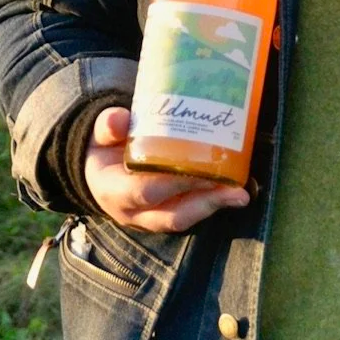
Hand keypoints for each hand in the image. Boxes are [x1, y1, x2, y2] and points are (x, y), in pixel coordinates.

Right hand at [84, 106, 252, 232]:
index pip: (145, 193)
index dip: (175, 184)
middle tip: (236, 190)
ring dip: (214, 207)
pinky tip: (233, 189)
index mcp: (113, 191)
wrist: (98, 171)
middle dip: (206, 204)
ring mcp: (148, 218)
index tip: (202, 171)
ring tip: (241, 193)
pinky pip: (189, 214)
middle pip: (172, 217)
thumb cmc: (104, 150)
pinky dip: (211, 203)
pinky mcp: (165, 215)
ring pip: (184, 219)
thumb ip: (107, 126)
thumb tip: (119, 120)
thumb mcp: (99, 136)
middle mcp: (132, 212)